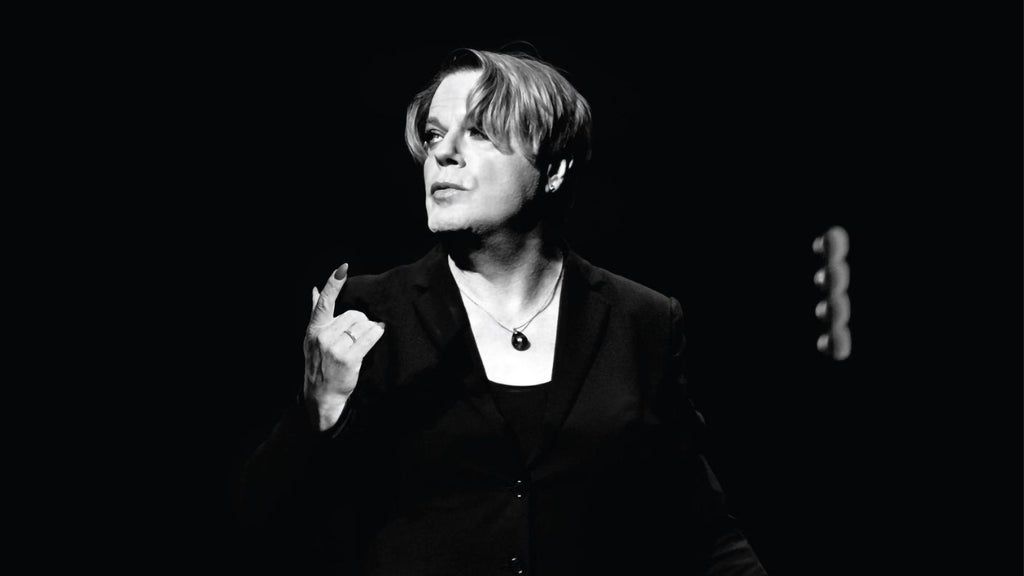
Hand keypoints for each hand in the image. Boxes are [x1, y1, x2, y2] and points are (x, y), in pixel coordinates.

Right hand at [303, 263, 385, 430]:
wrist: (322, 394)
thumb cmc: (319, 363)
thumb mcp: (312, 338)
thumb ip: (316, 313)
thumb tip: (314, 289)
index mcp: (314, 329)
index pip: (324, 302)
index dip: (333, 284)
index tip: (342, 269)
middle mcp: (322, 337)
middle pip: (353, 314)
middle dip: (361, 321)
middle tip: (358, 333)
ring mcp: (334, 348)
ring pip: (363, 325)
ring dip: (369, 329)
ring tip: (364, 339)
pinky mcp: (348, 359)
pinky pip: (369, 337)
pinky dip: (377, 333)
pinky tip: (378, 334)